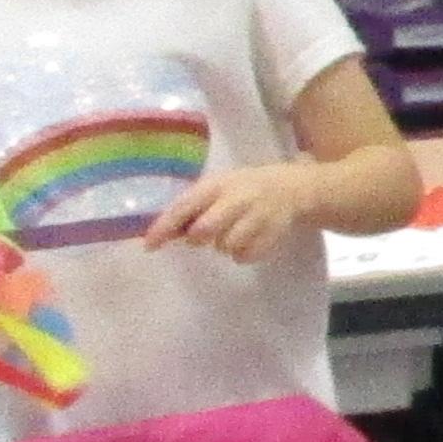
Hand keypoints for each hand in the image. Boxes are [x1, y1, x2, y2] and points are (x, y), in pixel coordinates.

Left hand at [146, 162, 323, 262]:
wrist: (293, 188)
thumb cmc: (243, 188)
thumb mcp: (218, 187)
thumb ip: (193, 207)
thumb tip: (164, 234)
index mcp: (217, 185)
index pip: (184, 207)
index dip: (164, 227)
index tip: (149, 246)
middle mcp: (237, 198)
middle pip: (204, 230)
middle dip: (199, 238)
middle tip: (205, 234)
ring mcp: (258, 216)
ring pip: (226, 246)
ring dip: (224, 245)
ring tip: (233, 233)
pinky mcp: (274, 233)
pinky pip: (246, 256)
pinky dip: (242, 254)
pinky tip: (249, 240)